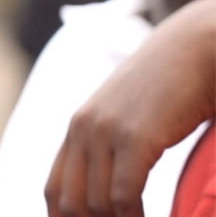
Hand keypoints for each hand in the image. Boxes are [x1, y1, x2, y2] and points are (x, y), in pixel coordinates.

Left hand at [45, 0, 215, 216]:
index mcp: (79, 128)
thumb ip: (113, 145)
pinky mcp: (133, 137)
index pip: (54, 190)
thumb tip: (111, 190)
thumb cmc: (171, 87)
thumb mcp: (130, 116)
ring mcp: (105, 132)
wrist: (195, 48)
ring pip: (94, 204)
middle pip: (68, 202)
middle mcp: (83, 129)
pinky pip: (123, 196)